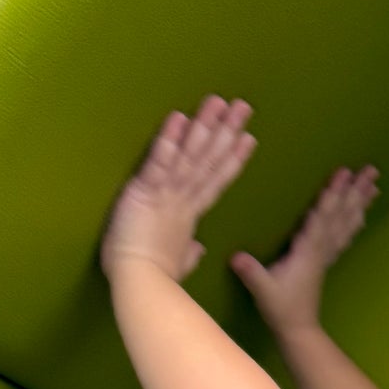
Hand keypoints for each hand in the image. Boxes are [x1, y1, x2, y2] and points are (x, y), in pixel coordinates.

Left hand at [102, 94, 257, 281]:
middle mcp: (183, 199)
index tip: (248, 139)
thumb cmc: (153, 280)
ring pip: (190, 155)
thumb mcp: (176, 264)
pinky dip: (168, 140)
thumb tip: (199, 250)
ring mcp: (167, 194)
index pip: (215, 181)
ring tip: (218, 102)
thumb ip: (189, 254)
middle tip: (242, 106)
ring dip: (204, 127)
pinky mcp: (146, 192)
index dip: (232, 159)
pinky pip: (159, 162)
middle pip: (208, 160)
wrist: (140, 286)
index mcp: (188, 215)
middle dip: (226, 132)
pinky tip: (179, 118)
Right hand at [232, 162, 378, 334]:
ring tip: (374, 184)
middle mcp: (321, 249)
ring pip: (346, 223)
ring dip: (360, 202)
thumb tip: (236, 256)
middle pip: (341, 215)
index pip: (322, 217)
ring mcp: (325, 255)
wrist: (298, 330)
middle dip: (355, 192)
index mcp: (307, 251)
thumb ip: (252, 272)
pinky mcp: (325, 261)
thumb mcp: (263, 290)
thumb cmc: (281, 309)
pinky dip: (354, 221)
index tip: (343, 174)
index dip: (332, 195)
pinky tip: (361, 211)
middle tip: (371, 170)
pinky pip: (343, 235)